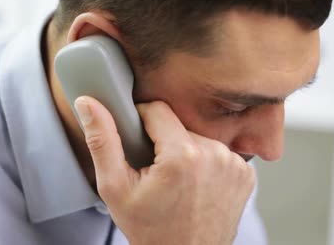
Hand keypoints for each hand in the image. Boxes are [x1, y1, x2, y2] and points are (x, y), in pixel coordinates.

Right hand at [74, 96, 255, 244]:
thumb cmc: (149, 230)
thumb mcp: (115, 187)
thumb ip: (102, 140)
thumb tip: (87, 103)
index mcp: (183, 154)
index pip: (157, 109)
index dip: (141, 121)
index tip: (136, 141)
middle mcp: (215, 154)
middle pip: (179, 125)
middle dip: (163, 141)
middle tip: (153, 170)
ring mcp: (235, 165)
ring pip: (199, 138)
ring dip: (185, 151)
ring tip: (175, 180)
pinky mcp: (246, 174)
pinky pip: (219, 153)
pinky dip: (206, 164)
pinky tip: (195, 185)